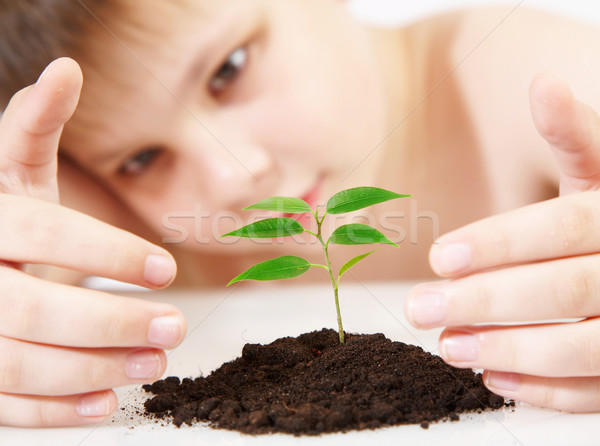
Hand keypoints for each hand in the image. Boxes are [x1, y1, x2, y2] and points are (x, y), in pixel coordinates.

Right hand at [0, 58, 185, 426]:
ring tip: (155, 361)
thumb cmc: (8, 220)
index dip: (106, 251)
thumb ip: (35, 127)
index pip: (41, 233)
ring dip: (95, 368)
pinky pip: (7, 405)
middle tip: (176, 326)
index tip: (166, 268)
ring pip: (20, 363)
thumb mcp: (16, 172)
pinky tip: (107, 402)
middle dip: (112, 320)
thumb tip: (66, 68)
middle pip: (33, 308)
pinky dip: (57, 411)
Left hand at [405, 71, 599, 411]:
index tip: (436, 257)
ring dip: (511, 348)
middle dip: (486, 300)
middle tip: (419, 307)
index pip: (565, 226)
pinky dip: (547, 390)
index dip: (502, 243)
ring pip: (587, 346)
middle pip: (567, 288)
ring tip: (447, 346)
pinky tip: (493, 378)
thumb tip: (543, 82)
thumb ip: (576, 137)